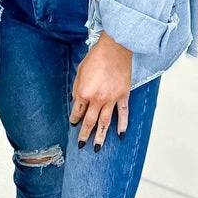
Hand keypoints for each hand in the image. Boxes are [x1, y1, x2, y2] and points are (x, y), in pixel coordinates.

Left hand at [69, 32, 131, 149]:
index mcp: (84, 92)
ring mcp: (111, 99)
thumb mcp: (80, 72)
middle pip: (90, 121)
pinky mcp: (123, 96)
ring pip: (105, 122)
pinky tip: (121, 135)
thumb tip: (77, 101)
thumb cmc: (96, 57)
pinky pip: (123, 114)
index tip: (73, 123)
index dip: (74, 118)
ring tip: (98, 148)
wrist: (115, 49)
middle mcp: (97, 99)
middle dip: (84, 134)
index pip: (77, 111)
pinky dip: (122, 125)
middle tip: (81, 144)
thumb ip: (77, 88)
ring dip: (101, 136)